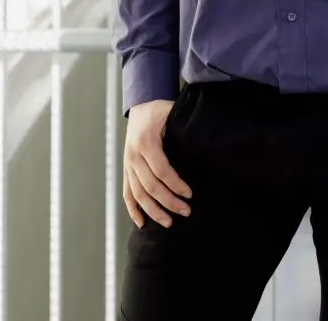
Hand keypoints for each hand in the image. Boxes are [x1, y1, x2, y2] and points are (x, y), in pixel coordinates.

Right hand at [123, 99, 192, 228]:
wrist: (140, 105)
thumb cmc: (160, 110)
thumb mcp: (171, 114)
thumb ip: (181, 131)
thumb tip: (202, 147)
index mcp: (146, 142)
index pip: (161, 170)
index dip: (175, 184)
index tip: (189, 194)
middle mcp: (133, 155)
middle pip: (150, 186)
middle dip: (168, 201)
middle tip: (186, 211)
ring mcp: (127, 164)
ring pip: (138, 194)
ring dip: (153, 210)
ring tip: (169, 222)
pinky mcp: (126, 169)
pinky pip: (127, 193)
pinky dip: (133, 209)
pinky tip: (142, 223)